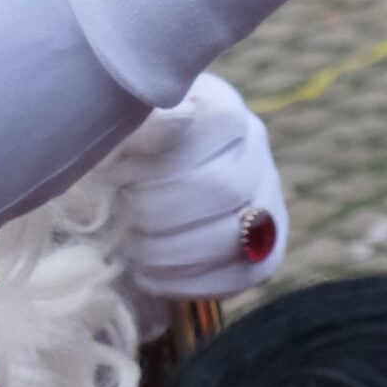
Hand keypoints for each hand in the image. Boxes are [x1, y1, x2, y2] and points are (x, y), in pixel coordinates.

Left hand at [111, 73, 285, 308]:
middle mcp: (255, 144)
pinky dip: (190, 282)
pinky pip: (245, 273)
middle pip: (224, 187)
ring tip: (132, 248)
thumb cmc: (119, 148)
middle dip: (161, 210)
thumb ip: (143, 121)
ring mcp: (267, 195)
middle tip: (122, 216)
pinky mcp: (267, 246)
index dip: (165, 157)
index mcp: (220, 104)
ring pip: (236, 234)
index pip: (219, 125)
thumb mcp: (121, 125)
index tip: (119, 174)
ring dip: (172, 251)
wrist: (130, 183)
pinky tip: (150, 276)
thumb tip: (178, 120)